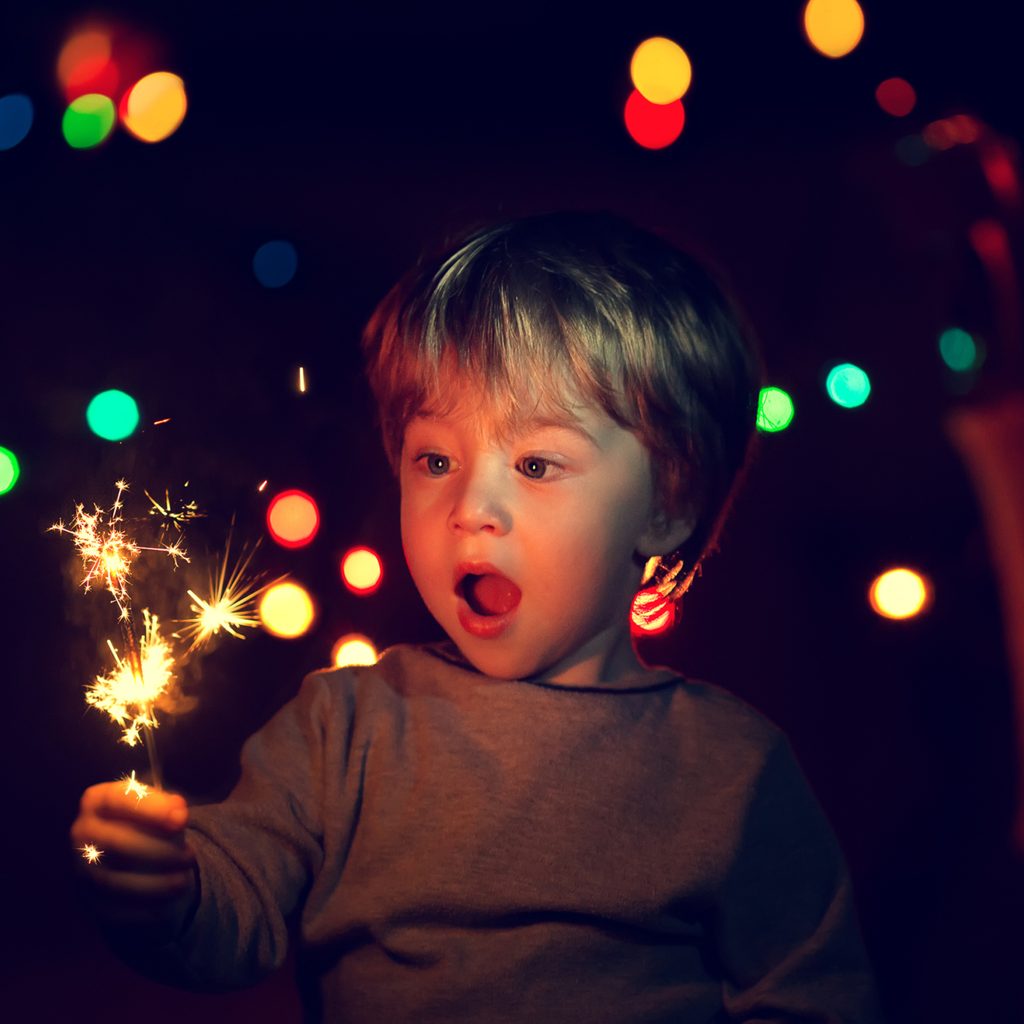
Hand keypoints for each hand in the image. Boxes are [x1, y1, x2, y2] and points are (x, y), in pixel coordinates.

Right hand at [71, 780, 197, 934]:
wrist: (130, 854)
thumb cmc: (148, 822)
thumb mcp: (160, 807)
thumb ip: (169, 807)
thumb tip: (179, 813)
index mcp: (97, 801)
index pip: (118, 800)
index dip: (151, 809)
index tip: (182, 819)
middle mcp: (82, 833)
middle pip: (115, 843)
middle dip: (158, 850)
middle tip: (190, 856)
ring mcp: (80, 868)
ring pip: (112, 880)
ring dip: (154, 883)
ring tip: (184, 880)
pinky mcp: (87, 899)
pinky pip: (112, 909)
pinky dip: (143, 908)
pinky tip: (168, 903)